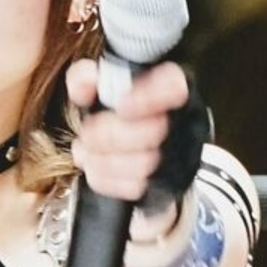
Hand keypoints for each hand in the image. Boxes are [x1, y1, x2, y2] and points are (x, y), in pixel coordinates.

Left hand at [66, 59, 208, 220]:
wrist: (132, 148)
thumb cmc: (117, 111)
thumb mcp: (101, 87)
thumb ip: (87, 78)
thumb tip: (82, 87)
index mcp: (173, 90)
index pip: (174, 88)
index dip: (147, 98)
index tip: (121, 106)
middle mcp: (184, 124)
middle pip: (154, 132)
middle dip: (109, 134)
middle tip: (86, 132)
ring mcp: (180, 159)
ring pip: (144, 165)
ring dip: (103, 159)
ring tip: (85, 150)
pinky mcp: (165, 187)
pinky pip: (136, 188)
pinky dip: (105, 179)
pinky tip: (93, 167)